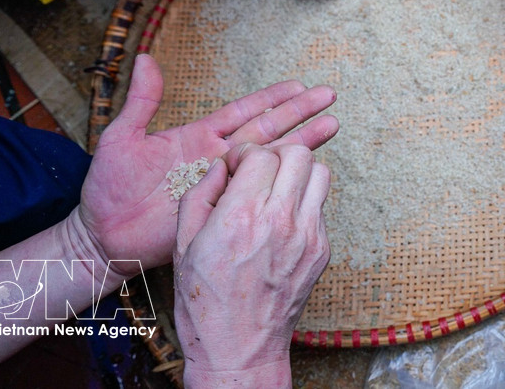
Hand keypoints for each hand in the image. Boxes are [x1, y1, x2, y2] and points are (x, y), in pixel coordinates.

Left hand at [77, 54, 337, 276]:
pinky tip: (308, 170)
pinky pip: (259, 193)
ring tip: (331, 125)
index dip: (271, 98)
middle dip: (299, 112)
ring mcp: (224, 184)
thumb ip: (141, 101)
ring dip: (301, 142)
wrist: (103, 236)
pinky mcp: (224, 209)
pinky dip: (284, 182)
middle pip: (268, 129)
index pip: (244, 111)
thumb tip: (144, 57)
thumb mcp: (121, 138)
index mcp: (199, 136)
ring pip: (272, 158)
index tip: (299, 84)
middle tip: (328, 96)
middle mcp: (218, 157)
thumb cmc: (108, 189)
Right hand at [174, 143, 330, 387]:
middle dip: (275, 154)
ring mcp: (307, 236)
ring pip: (321, 173)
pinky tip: (282, 219)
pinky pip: (321, 206)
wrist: (240, 350)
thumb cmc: (206, 303)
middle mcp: (280, 222)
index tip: (235, 167)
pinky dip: (304, 201)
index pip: (261, 154)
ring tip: (277, 188)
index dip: (245, 154)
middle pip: (298, 154)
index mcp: (240, 217)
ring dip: (298, 173)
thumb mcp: (182, 246)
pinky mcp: (321, 251)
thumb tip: (219, 166)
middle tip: (260, 170)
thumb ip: (199, 195)